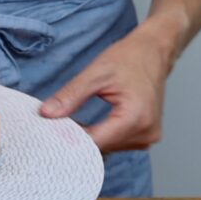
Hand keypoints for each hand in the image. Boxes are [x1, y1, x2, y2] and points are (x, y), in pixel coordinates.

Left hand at [39, 24, 176, 152]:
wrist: (154, 51)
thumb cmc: (129, 58)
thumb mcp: (95, 74)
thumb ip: (70, 96)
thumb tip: (46, 114)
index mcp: (136, 117)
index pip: (94, 142)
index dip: (69, 138)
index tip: (49, 131)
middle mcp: (146, 132)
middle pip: (101, 147)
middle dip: (77, 138)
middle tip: (56, 124)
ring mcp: (149, 136)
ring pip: (107, 148)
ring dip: (89, 138)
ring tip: (73, 121)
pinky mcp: (147, 136)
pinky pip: (116, 143)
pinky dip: (101, 136)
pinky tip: (89, 125)